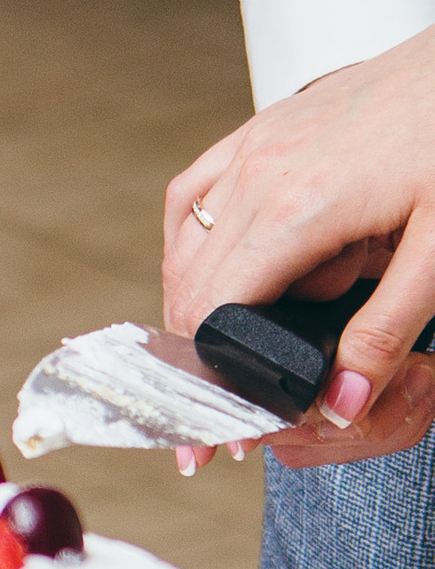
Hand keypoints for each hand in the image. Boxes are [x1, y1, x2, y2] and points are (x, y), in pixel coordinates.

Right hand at [164, 21, 434, 463]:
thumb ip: (385, 334)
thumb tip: (337, 405)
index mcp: (297, 210)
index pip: (212, 313)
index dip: (208, 384)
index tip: (218, 438)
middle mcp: (257, 175)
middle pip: (187, 288)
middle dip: (192, 361)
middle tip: (215, 423)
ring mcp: (252, 147)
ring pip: (183, 246)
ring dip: (192, 307)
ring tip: (222, 357)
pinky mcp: (259, 130)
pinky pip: (193, 195)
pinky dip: (189, 244)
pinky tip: (211, 270)